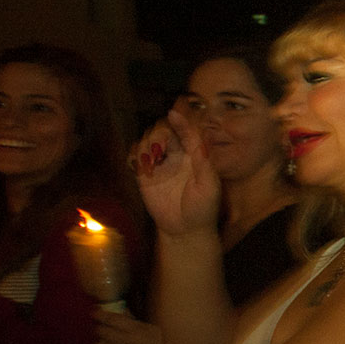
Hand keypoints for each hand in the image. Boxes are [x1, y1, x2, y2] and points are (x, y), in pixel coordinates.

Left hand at [95, 309, 168, 343]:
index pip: (110, 319)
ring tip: (106, 338)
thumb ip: (136, 320)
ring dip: (101, 340)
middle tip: (104, 324)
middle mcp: (125, 342)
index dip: (99, 314)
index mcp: (135, 330)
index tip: (96, 312)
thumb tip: (122, 312)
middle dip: (100, 326)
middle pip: (101, 332)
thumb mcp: (155, 328)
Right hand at [134, 109, 219, 237]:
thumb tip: (198, 139)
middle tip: (159, 148)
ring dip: (146, 144)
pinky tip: (142, 166)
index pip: (187, 132)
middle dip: (159, 133)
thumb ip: (204, 162)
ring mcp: (160, 164)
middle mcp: (177, 156)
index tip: (173, 114)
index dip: (180, 121)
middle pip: (163, 131)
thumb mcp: (208, 186)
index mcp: (195, 155)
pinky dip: (135, 155)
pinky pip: (136, 156)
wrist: (185, 229)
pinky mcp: (145, 175)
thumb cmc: (203, 208)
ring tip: (151, 161)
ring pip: (148, 140)